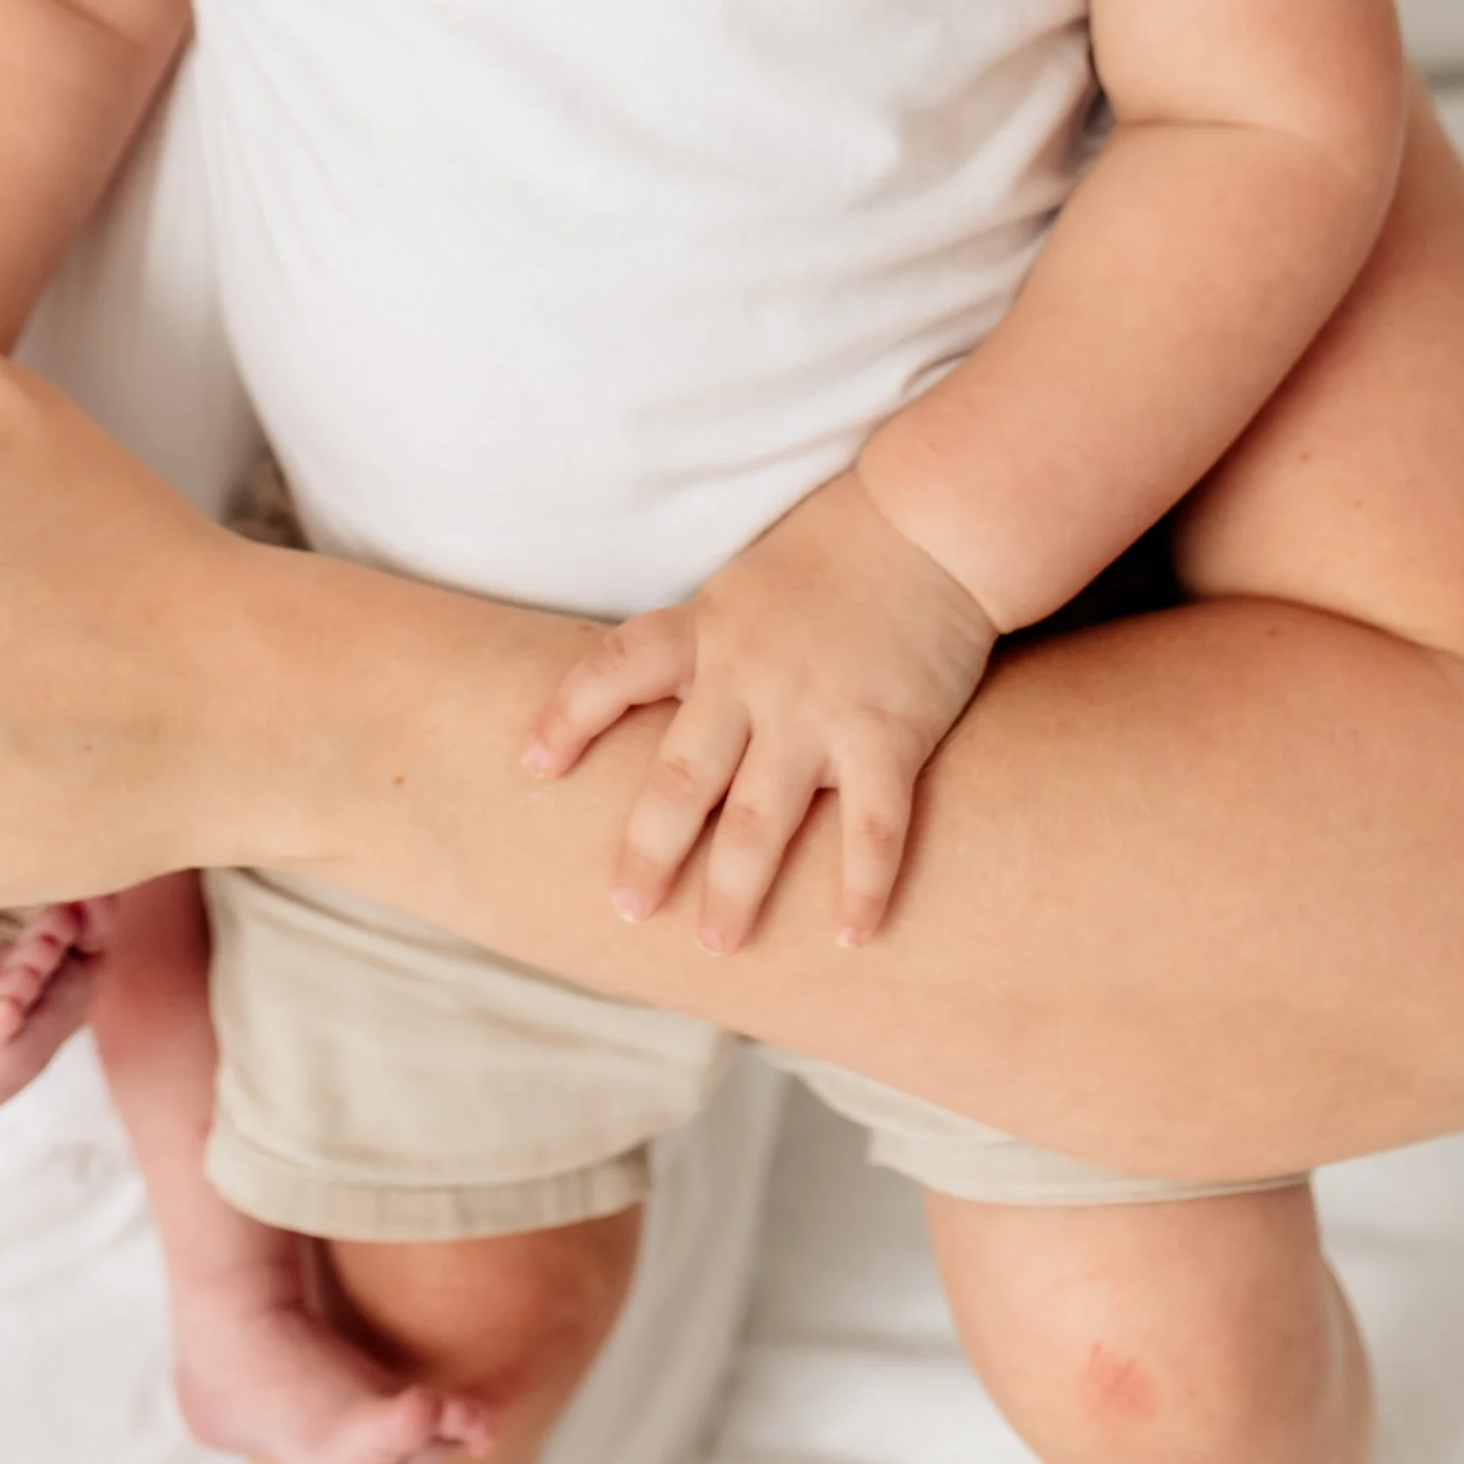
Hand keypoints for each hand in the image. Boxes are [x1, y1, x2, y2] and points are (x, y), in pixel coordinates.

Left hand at [524, 471, 997, 948]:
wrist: (932, 519)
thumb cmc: (844, 544)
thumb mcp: (749, 581)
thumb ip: (712, 638)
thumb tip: (669, 687)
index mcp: (709, 629)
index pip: (615, 669)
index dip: (568, 716)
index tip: (531, 767)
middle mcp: (750, 676)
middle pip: (682, 777)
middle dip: (650, 849)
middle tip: (625, 907)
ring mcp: (817, 711)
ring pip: (762, 819)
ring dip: (735, 889)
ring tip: (717, 944)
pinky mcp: (888, 734)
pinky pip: (870, 828)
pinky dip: (860, 888)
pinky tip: (849, 938)